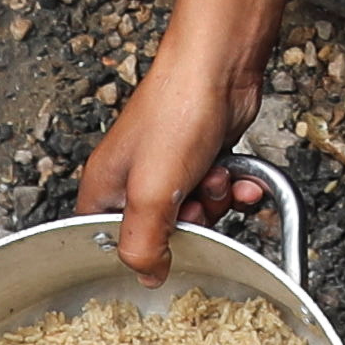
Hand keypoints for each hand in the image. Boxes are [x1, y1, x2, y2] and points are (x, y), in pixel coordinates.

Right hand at [77, 29, 272, 278]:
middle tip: (194, 206)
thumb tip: (148, 276)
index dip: (137, 253)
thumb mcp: (151, 192)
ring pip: (196, 215)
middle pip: (160, 234)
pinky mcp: (202, 159)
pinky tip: (239, 177)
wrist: (220, 68)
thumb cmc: (175, 112)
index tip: (162, 248)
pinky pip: (218, 193)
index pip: (107, 243)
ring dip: (215, 202)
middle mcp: (134, 180)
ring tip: (214, 175)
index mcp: (105, 188)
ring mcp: (169, 169)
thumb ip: (142, 244)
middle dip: (190, 224)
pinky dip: (233, 188)